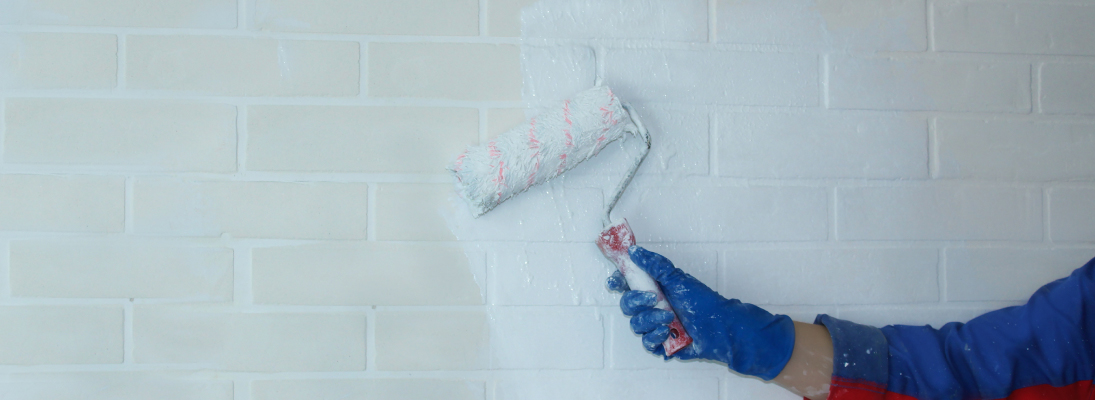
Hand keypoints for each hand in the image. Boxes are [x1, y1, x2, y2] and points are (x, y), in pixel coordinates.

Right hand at [606, 246, 795, 379]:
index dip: (619, 282)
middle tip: (653, 298)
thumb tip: (634, 251)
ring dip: (650, 320)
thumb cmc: (703, 301)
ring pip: (636, 325)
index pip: (628, 284)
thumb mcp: (678, 278)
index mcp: (654, 288)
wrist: (721, 327)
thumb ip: (654, 265)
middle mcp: (652, 306)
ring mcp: (656, 325)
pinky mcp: (661, 343)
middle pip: (627, 305)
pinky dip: (654, 337)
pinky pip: (646, 343)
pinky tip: (666, 332)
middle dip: (636, 302)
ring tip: (668, 318)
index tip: (616, 282)